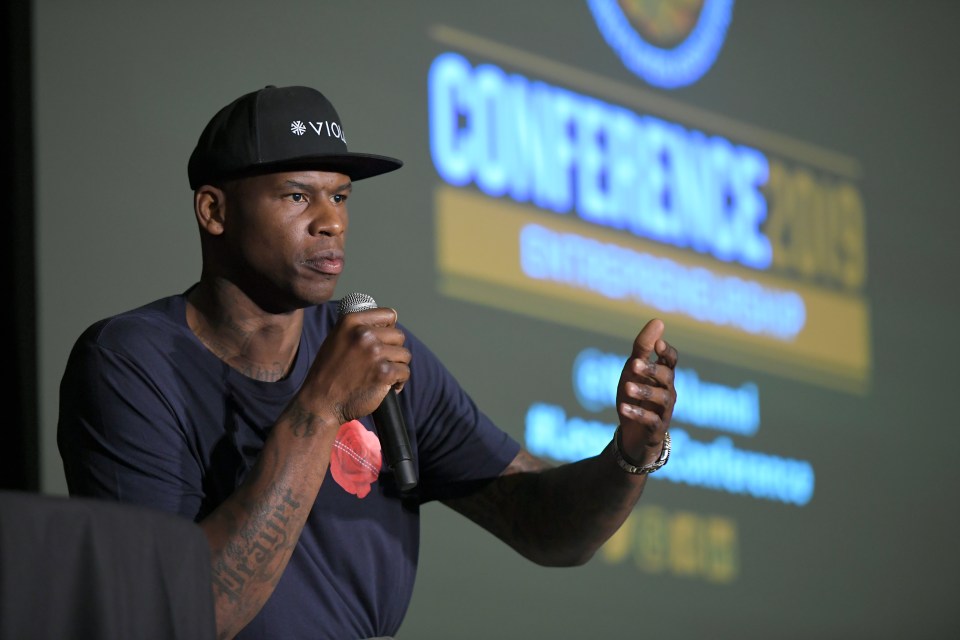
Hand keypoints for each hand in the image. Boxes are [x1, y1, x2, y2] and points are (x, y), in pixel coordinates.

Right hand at [301, 307, 410, 423]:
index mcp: (351, 322)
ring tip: (383, 375)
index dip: (390, 329)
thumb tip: (388, 325)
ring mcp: (375, 353)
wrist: (320, 402)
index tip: (385, 341)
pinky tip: (387, 386)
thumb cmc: (328, 373)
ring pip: (404, 355)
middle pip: (399, 336)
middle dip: (394, 350)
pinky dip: (399, 381)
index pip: (389, 315)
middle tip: (381, 364)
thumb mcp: (337, 339)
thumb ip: (358, 330)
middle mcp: (363, 334)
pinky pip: (405, 372)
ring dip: (397, 366)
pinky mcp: (384, 373)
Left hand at [616, 318, 677, 465]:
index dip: (667, 351)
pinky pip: (650, 420)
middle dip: (652, 370)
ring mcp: (663, 410)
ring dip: (644, 391)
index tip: (657, 344)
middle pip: (667, 377)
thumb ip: (643, 347)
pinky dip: (637, 414)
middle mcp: (667, 391)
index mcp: (663, 375)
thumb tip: (658, 321)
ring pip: (661, 398)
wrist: (633, 434)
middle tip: (634, 364)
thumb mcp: (635, 370)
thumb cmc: (636, 396)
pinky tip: (623, 408)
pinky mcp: (655, 428)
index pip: (671, 360)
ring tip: (627, 386)